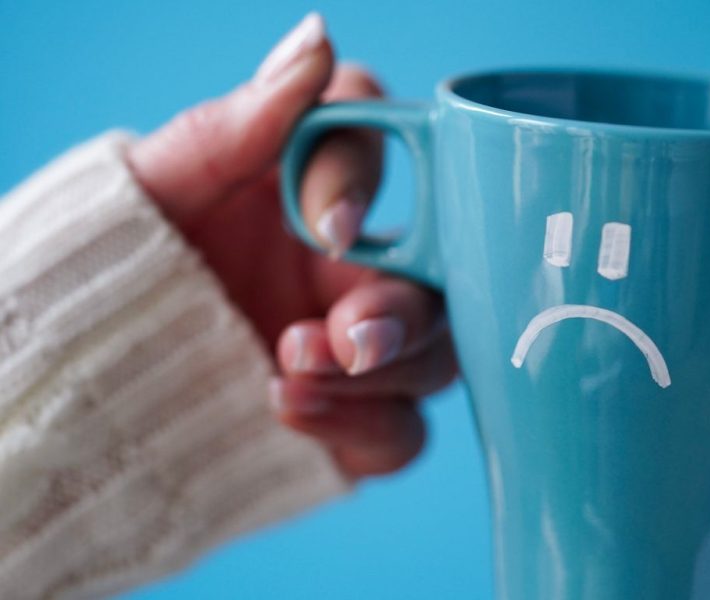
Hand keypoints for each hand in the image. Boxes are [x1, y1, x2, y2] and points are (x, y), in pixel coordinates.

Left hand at [127, 13, 456, 479]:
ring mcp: (362, 348)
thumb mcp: (168, 184)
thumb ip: (240, 121)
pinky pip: (400, 434)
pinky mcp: (355, 419)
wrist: (97, 356)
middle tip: (341, 337)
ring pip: (436, 362)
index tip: (324, 227)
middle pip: (439, 281)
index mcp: (321, 191)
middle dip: (398, 313)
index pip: (382, 149)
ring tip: (289, 372)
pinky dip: (361, 429)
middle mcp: (359, 266)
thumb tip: (315, 36)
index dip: (368, 181)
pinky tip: (289, 412)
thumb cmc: (131, 256)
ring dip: (380, 374)